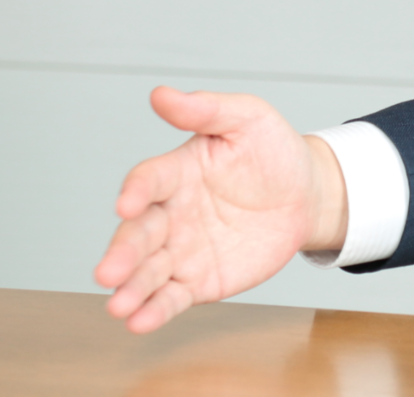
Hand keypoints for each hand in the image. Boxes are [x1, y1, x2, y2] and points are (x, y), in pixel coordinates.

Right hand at [94, 87, 347, 332]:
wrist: (306, 193)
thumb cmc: (272, 150)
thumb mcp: (248, 118)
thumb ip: (206, 108)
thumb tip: (161, 93)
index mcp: (177, 172)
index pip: (148, 180)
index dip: (136, 190)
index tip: (127, 204)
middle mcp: (170, 213)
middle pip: (140, 233)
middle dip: (122, 253)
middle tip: (107, 272)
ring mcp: (181, 249)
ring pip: (148, 270)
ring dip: (130, 288)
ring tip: (118, 305)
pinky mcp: (198, 279)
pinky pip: (173, 296)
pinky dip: (155, 309)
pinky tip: (140, 321)